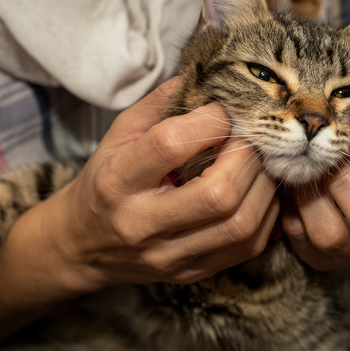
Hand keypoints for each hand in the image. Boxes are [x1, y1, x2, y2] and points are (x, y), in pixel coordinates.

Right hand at [51, 77, 278, 289]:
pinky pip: (247, 247)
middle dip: (246, 156)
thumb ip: (157, 104)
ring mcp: (168, 256)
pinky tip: (258, 192)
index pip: (170, 145)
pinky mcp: (190, 273)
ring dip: (263, 186)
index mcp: (117, 182)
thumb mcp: (118, 135)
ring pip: (240, 226)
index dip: (209, 120)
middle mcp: (142, 224)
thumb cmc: (105, 180)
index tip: (222, 109)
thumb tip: (202, 77)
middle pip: (217, 194)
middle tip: (250, 137)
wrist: (84, 244)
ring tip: (258, 163)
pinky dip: (265, 214)